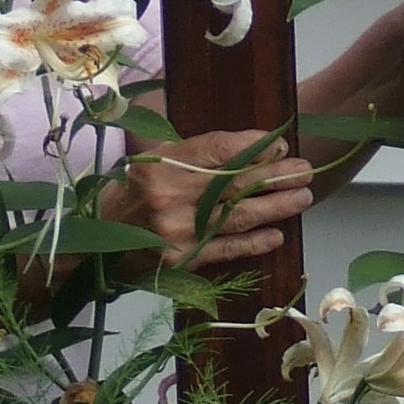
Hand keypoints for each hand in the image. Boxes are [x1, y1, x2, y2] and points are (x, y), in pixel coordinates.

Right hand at [106, 131, 314, 273]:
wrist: (98, 241)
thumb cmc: (134, 192)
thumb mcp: (154, 159)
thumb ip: (195, 152)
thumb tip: (249, 144)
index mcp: (162, 164)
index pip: (216, 150)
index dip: (252, 147)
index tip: (280, 144)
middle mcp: (169, 196)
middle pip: (235, 183)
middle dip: (275, 176)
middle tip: (304, 170)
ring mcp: (176, 231)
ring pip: (237, 216)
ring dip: (275, 207)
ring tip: (303, 196)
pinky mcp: (181, 260)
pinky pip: (226, 249)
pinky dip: (254, 242)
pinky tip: (277, 234)